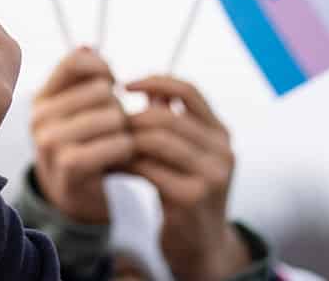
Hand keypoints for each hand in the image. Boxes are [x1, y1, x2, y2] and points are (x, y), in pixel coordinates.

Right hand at [31, 48, 133, 223]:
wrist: (75, 195)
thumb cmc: (84, 143)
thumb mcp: (78, 109)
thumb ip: (84, 77)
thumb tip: (88, 46)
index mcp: (41, 96)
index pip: (76, 61)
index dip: (103, 69)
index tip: (111, 86)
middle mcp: (38, 116)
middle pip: (100, 90)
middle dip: (118, 105)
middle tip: (116, 124)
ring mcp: (50, 142)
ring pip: (109, 116)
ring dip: (124, 129)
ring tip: (120, 139)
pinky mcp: (68, 168)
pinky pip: (112, 145)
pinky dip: (126, 148)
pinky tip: (124, 154)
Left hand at [126, 76, 250, 280]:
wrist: (201, 247)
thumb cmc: (186, 193)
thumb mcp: (186, 154)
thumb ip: (172, 122)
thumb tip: (148, 87)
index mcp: (220, 134)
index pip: (189, 91)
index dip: (154, 81)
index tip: (123, 84)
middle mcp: (222, 152)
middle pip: (164, 117)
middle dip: (130, 119)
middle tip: (106, 125)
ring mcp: (210, 175)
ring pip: (154, 140)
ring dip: (124, 140)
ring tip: (106, 143)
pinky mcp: (192, 197)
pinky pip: (147, 168)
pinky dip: (125, 163)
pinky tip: (111, 165)